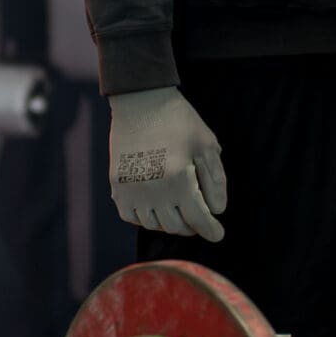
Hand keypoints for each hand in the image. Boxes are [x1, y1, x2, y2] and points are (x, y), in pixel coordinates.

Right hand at [107, 86, 226, 240]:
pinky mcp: (117, 185)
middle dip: (193, 226)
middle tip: (200, 219)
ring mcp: (131, 189)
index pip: (197, 219)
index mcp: (178, 180)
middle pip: (176, 226)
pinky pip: (131, 216)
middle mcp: (152, 190)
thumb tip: (217, 211)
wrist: (141, 102)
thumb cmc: (180, 121)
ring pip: (154, 224)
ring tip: (181, 213)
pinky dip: (147, 218)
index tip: (218, 235)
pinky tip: (158, 209)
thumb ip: (215, 181)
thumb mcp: (206, 146)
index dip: (210, 230)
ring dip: (171, 223)